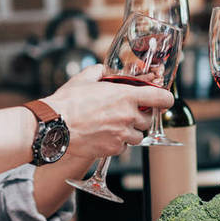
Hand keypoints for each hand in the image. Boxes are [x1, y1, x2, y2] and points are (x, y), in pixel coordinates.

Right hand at [45, 64, 172, 159]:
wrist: (55, 126)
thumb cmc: (68, 102)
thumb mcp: (85, 78)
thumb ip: (100, 72)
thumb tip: (104, 71)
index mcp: (126, 96)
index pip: (161, 98)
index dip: (165, 99)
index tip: (163, 99)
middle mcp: (128, 116)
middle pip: (148, 119)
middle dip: (140, 116)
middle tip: (126, 113)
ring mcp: (122, 135)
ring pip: (138, 136)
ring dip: (130, 131)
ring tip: (113, 126)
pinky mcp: (113, 149)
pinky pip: (124, 147)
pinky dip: (118, 143)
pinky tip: (104, 136)